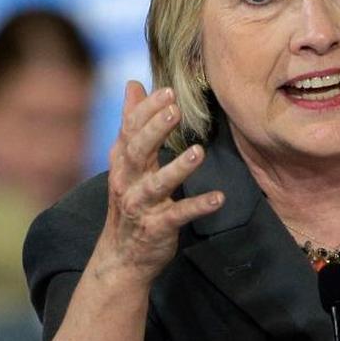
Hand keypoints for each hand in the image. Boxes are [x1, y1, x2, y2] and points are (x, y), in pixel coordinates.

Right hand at [96, 81, 223, 283]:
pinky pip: (178, 215)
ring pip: (156, 184)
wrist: (121, 256)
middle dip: (155, 129)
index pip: (130, 131)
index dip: (146, 110)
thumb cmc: (130, 200)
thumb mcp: (127, 162)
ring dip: (177, 168)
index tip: (167, 91)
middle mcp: (127, 182)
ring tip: (198, 152)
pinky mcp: (157, 228)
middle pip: (137, 151)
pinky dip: (197, 206)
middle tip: (176, 108)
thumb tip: (133, 84)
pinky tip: (218, 198)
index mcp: (122, 162)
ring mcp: (140, 206)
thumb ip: (132, 123)